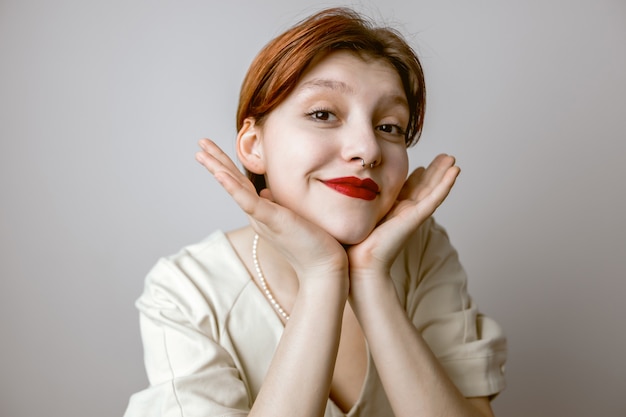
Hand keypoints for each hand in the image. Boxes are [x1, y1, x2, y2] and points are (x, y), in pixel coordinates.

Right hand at [195, 139, 347, 277]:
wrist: (324, 268)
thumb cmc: (312, 245)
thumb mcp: (290, 218)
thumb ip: (275, 205)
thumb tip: (266, 192)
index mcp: (261, 212)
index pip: (240, 183)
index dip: (226, 165)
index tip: (212, 150)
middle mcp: (257, 214)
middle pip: (232, 182)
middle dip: (215, 161)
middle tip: (199, 143)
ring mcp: (263, 217)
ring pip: (235, 188)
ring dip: (218, 169)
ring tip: (201, 153)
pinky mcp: (273, 220)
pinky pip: (249, 202)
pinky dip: (234, 188)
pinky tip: (221, 174)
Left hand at [347, 154, 459, 279]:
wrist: (359, 265)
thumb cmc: (353, 246)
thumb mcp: (355, 215)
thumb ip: (353, 203)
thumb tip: (339, 191)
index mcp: (391, 212)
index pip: (407, 191)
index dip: (416, 178)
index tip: (420, 165)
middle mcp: (404, 212)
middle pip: (424, 187)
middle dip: (434, 172)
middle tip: (445, 157)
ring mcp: (412, 214)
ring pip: (433, 190)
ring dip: (444, 174)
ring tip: (453, 160)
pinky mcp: (416, 217)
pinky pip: (435, 197)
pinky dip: (446, 184)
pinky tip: (455, 172)